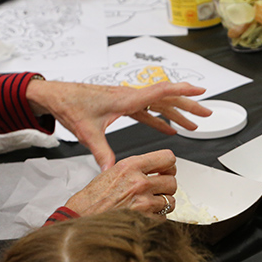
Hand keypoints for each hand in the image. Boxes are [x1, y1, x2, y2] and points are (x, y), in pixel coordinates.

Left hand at [26, 80, 211, 170]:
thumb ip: (102, 152)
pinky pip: (147, 112)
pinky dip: (160, 120)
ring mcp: (127, 100)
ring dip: (177, 115)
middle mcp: (130, 96)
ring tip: (193, 125)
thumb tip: (110, 169)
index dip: (183, 92)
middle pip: (166, 99)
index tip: (201, 92)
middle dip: (188, 106)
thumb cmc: (70, 107)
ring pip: (159, 105)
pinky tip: (168, 130)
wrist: (54, 95)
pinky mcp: (121, 105)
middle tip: (207, 114)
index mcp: (126, 99)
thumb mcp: (87, 133)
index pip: (161, 92)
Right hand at [64, 149, 176, 216]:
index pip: (168, 158)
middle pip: (172, 182)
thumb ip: (136, 169)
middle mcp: (139, 182)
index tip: (166, 170)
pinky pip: (163, 217)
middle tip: (155, 191)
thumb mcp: (113, 172)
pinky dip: (156, 218)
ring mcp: (144, 202)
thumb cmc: (92, 198)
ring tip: (148, 204)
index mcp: (131, 166)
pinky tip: (143, 215)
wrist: (80, 217)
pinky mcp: (145, 219)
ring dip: (162, 204)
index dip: (169, 166)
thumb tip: (156, 170)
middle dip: (165, 188)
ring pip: (170, 201)